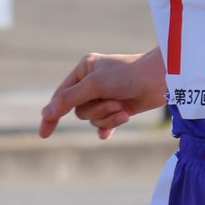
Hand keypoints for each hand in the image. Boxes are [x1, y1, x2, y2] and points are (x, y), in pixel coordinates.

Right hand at [39, 49, 166, 140]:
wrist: (160, 79)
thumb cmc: (128, 75)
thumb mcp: (94, 85)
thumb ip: (69, 99)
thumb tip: (46, 113)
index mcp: (84, 70)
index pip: (61, 95)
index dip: (52, 114)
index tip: (44, 134)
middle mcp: (93, 83)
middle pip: (79, 110)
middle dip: (97, 110)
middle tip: (115, 102)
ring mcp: (106, 96)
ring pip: (93, 118)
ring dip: (108, 116)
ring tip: (123, 108)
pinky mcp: (119, 108)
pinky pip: (105, 124)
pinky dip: (108, 127)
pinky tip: (107, 134)